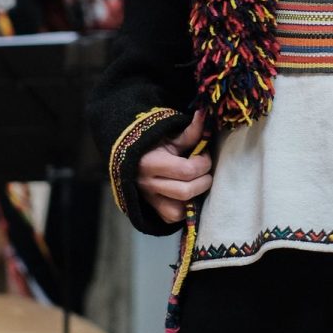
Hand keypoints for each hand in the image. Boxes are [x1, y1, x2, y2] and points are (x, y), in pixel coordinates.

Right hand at [137, 109, 212, 224]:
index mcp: (151, 162)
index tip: (203, 153)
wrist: (127, 152)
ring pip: (177, 211)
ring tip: (196, 183)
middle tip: (204, 170)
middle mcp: (147, 184)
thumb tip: (205, 115)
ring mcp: (148, 198)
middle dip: (203, 181)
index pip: (186, 170)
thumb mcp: (170, 135)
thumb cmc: (153, 141)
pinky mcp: (150, 207)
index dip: (203, 162)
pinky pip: (170, 218)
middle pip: (185, 192)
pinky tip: (187, 196)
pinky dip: (182, 210)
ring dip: (193, 199)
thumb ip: (190, 131)